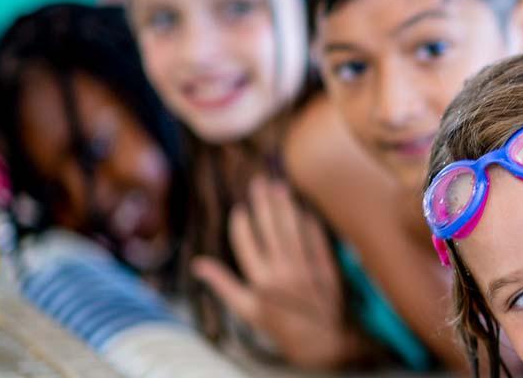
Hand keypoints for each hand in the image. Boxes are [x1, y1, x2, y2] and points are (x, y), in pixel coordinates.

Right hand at [192, 175, 353, 368]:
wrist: (321, 340)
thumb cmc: (279, 326)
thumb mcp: (246, 309)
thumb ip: (222, 284)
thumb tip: (197, 264)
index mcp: (260, 281)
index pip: (246, 242)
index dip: (242, 223)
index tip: (239, 208)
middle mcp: (283, 271)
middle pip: (270, 227)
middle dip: (263, 202)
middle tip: (259, 182)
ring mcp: (306, 267)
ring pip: (293, 227)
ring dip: (285, 205)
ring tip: (279, 186)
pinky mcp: (326, 267)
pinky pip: (316, 237)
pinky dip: (308, 221)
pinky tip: (302, 207)